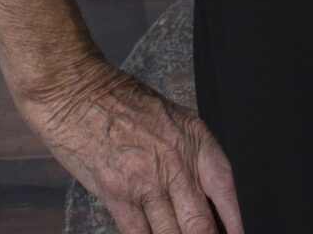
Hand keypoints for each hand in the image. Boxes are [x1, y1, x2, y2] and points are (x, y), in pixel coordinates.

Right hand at [33, 55, 243, 233]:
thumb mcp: (168, 116)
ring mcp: (145, 181)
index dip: (237, 219)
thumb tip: (203, 194)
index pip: (226, 186)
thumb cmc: (120, 101)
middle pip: (201, 223)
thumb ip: (187, 153)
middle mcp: (173, 161)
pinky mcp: (117, 195)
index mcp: (192, 137)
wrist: (75, 92)